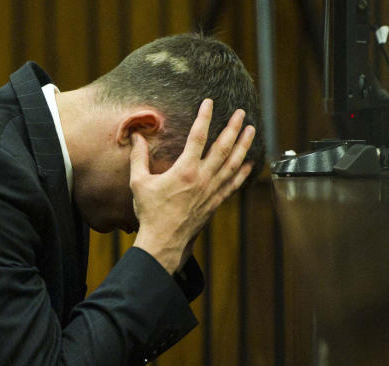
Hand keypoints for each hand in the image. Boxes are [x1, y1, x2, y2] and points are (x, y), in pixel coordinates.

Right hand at [130, 99, 255, 273]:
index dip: (204, 117)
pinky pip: (233, 184)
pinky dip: (243, 172)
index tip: (209, 102)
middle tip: (241, 113)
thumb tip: (136, 137)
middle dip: (233, 127)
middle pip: (223, 147)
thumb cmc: (150, 213)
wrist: (164, 241)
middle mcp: (202, 178)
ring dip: (244, 145)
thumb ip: (139, 157)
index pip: (198, 136)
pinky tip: (250, 163)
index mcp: (184, 170)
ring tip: (251, 130)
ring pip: (233, 163)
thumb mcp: (139, 183)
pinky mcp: (215, 202)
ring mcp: (212, 191)